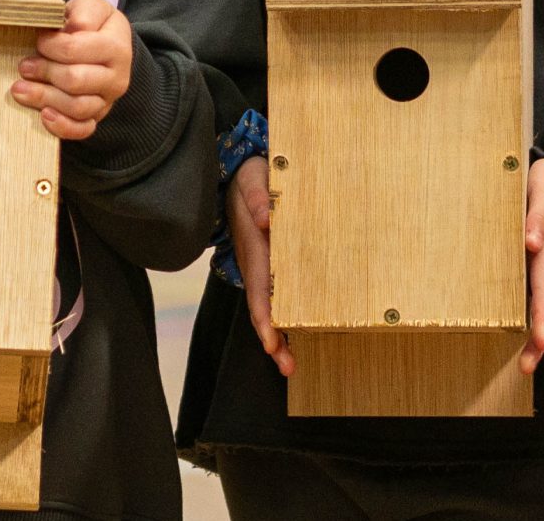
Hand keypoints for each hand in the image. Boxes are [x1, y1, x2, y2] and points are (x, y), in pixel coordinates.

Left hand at [13, 0, 132, 138]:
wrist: (108, 46)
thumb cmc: (92, 24)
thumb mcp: (91, 7)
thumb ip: (84, 10)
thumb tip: (73, 27)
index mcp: (116, 47)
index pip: (75, 49)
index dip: (51, 46)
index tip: (39, 40)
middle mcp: (117, 77)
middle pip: (74, 80)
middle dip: (44, 72)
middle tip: (24, 66)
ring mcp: (107, 100)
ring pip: (76, 107)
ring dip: (43, 98)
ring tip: (20, 89)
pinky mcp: (97, 117)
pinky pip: (82, 129)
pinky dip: (62, 126)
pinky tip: (43, 115)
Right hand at [228, 154, 294, 375]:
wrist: (240, 177)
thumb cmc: (249, 180)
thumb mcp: (252, 181)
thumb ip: (258, 198)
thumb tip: (268, 219)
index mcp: (253, 251)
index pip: (257, 291)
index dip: (264, 318)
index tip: (270, 340)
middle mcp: (258, 266)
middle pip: (263, 309)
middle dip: (273, 340)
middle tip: (287, 366)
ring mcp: (266, 268)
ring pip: (272, 306)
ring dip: (281, 335)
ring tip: (292, 363)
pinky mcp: (276, 266)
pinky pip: (283, 294)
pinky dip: (290, 316)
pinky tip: (304, 333)